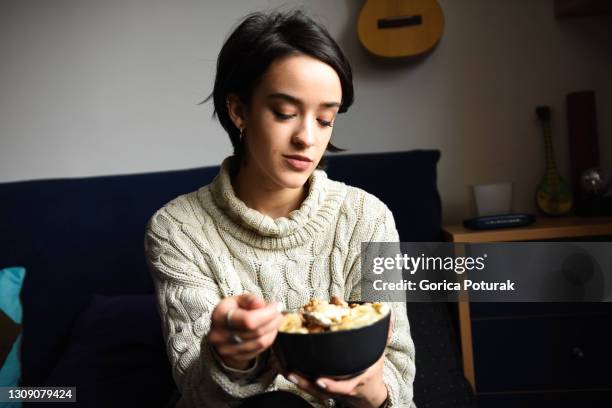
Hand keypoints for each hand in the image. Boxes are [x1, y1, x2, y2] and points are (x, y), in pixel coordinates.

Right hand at [208, 293, 283, 369]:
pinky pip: (260, 349)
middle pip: (256, 332)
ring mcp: (228, 349)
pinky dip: (269, 338)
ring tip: (276, 320)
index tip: (277, 305)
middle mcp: (221, 335)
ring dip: (273, 330)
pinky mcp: (237, 357)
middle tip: (279, 312)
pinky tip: (270, 330)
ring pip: (260, 342)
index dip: (267, 314)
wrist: (221, 331)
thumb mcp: (237, 300)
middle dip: (273, 321)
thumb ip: (250, 300)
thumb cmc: (231, 311)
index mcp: (220, 316)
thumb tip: (261, 304)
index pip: (248, 320)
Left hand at [275, 308, 393, 407]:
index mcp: (356, 380)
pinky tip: (284, 368)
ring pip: (311, 390)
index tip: (320, 381)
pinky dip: (296, 378)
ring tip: (286, 370)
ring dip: (297, 380)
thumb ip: (383, 334)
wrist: (368, 393)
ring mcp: (330, 389)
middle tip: (292, 372)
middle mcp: (341, 387)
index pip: (343, 387)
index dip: (331, 386)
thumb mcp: (379, 353)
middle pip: (321, 390)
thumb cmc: (371, 369)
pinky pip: (306, 386)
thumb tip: (388, 316)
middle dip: (306, 382)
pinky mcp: (321, 389)